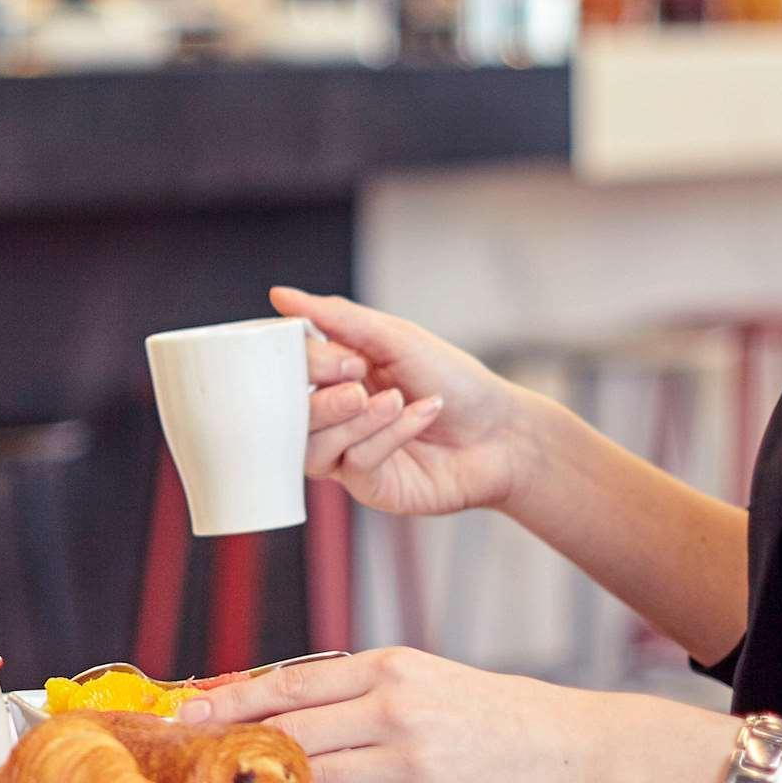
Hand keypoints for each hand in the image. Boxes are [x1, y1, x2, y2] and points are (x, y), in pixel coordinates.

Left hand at [176, 645, 597, 782]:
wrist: (570, 745)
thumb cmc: (493, 711)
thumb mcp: (427, 677)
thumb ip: (363, 690)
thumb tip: (289, 707)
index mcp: (391, 664)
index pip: (294, 680)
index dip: (235, 697)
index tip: (191, 708)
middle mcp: (395, 704)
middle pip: (292, 728)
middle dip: (234, 742)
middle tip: (189, 752)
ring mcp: (411, 756)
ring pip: (317, 771)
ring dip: (270, 782)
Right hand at [276, 285, 546, 519]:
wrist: (502, 429)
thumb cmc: (452, 378)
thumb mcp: (395, 337)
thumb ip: (337, 318)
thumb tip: (279, 295)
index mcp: (332, 378)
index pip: (286, 372)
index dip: (304, 365)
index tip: (345, 356)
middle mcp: (333, 419)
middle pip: (289, 416)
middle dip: (322, 399)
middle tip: (359, 383)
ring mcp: (348, 456)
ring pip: (313, 447)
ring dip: (352, 420)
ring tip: (392, 401)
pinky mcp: (371, 487)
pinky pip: (357, 463)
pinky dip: (389, 434)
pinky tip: (421, 414)